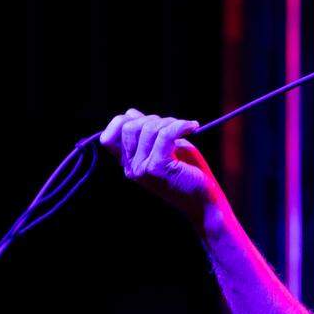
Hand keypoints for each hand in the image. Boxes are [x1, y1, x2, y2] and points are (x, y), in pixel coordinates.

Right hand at [100, 109, 222, 217]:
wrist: (205, 200)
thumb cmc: (190, 172)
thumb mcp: (163, 148)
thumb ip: (146, 132)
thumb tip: (131, 113)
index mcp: (129, 165)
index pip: (108, 138)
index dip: (123, 122)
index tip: (148, 121)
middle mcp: (131, 169)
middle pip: (128, 127)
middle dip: (153, 119)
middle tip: (174, 126)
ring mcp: (142, 169)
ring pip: (148, 129)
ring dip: (170, 122)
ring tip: (187, 128)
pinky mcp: (158, 168)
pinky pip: (165, 134)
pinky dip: (181, 125)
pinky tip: (193, 127)